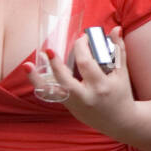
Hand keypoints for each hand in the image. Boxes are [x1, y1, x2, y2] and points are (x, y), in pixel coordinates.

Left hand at [24, 26, 138, 139]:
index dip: (81, 47)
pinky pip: (52, 96)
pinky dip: (42, 85)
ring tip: (27, 65)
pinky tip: (32, 74)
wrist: (120, 122)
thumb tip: (115, 28)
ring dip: (37, 79)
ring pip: (53, 92)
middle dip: (55, 64)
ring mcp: (76, 104)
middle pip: (65, 79)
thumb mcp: (122, 73)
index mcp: (101, 85)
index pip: (86, 63)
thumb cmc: (122, 94)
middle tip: (49, 50)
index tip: (82, 38)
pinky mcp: (70, 108)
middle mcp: (87, 96)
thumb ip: (119, 49)